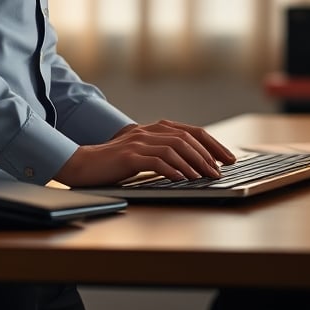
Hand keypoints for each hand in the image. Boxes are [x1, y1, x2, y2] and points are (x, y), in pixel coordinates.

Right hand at [54, 119, 236, 187]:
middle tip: (220, 171)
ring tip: (206, 176)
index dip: (211, 143)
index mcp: (151, 129)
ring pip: (174, 147)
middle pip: (185, 137)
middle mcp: (147, 131)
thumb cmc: (112, 164)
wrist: (82, 165)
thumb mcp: (140, 155)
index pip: (189, 130)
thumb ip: (160, 153)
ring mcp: (137, 141)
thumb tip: (191, 166)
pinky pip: (156, 160)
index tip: (227, 158)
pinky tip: (183, 179)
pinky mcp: (128, 155)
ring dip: (194, 163)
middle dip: (207, 154)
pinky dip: (173, 169)